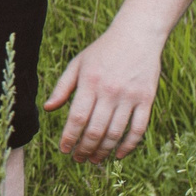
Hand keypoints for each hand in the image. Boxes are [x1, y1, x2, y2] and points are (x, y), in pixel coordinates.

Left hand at [43, 22, 163, 161]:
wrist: (137, 35)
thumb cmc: (103, 51)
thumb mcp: (78, 63)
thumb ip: (62, 87)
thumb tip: (48, 108)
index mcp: (90, 82)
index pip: (77, 118)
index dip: (69, 138)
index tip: (64, 150)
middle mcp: (110, 91)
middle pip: (95, 130)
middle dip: (84, 149)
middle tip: (78, 159)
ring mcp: (130, 96)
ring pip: (115, 133)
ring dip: (104, 151)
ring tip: (95, 160)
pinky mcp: (147, 99)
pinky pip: (138, 129)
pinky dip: (128, 145)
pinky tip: (119, 155)